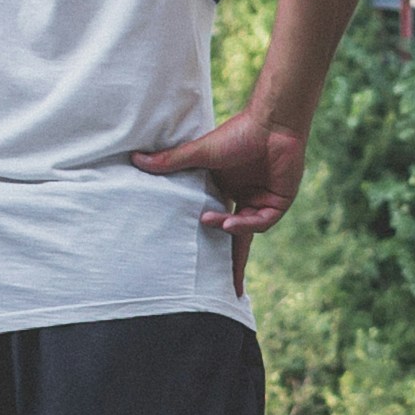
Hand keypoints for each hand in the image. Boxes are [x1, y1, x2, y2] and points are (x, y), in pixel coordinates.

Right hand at [136, 108, 302, 297]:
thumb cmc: (237, 134)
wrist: (269, 124)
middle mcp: (244, 200)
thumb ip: (170, 162)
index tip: (203, 271)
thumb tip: (136, 159)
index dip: (212, 245)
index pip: (217, 225)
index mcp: (226, 191)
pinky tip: (230, 222)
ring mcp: (262, 202)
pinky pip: (260, 223)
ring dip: (228, 230)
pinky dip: (245, 225)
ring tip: (211, 222)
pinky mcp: (279, 203)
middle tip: (222, 289)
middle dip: (230, 265)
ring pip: (245, 231)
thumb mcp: (200, 154)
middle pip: (235, 239)